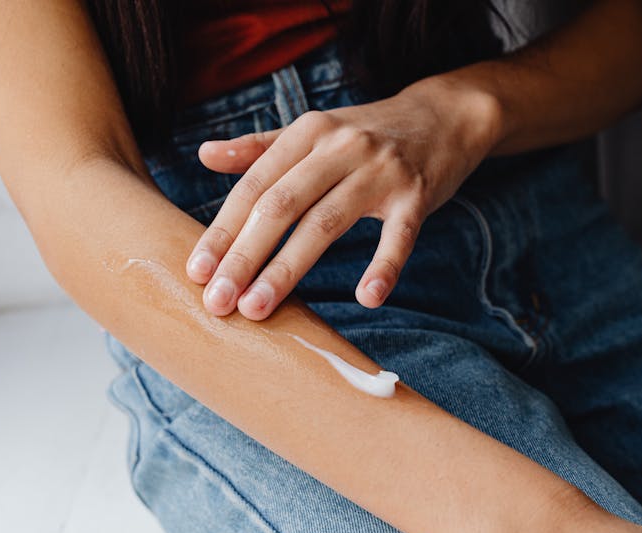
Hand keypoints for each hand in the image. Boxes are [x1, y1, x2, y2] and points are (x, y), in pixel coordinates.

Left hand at [185, 76, 502, 319]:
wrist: (444, 116)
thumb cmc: (366, 133)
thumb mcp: (313, 131)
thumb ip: (260, 147)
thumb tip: (204, 154)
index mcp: (307, 133)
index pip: (254, 186)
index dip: (222, 230)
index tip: (196, 273)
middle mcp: (339, 147)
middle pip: (281, 206)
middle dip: (244, 256)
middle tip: (217, 302)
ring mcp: (380, 170)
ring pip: (325, 223)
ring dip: (288, 269)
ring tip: (258, 308)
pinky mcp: (417, 195)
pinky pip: (399, 236)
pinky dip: (384, 267)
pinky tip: (367, 298)